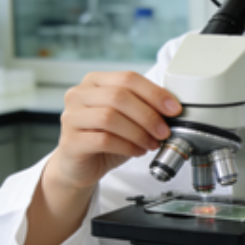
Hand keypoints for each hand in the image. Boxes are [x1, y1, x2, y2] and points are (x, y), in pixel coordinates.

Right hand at [25, 71, 180, 244]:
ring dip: (138, 132)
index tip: (174, 109)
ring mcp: (71, 117)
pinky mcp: (70, 141)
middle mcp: (79, 94)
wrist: (81, 166)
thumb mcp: (128, 117)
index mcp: (95, 81)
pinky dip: (127, 146)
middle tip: (164, 131)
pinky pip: (103, 140)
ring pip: (110, 117)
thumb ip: (144, 107)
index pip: (128, 78)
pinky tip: (137, 151)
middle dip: (148, 115)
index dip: (155, 93)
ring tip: (151, 143)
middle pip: (119, 96)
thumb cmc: (106, 137)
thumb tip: (173, 108)